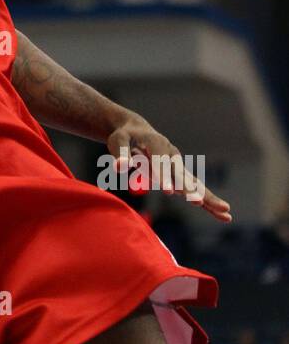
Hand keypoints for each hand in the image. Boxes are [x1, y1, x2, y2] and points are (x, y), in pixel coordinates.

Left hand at [106, 119, 231, 222]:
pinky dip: (207, 201)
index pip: (161, 162)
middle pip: (183, 174)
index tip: (170, 192)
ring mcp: (178, 165)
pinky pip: (195, 189)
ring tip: (225, 213)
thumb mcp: (118, 141)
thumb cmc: (125, 135)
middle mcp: (172, 154)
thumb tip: (119, 167)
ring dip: (209, 198)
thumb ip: (120, 154)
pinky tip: (221, 214)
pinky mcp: (179, 174)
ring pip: (195, 184)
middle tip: (198, 203)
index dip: (165, 176)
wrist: (137, 129)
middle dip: (190, 190)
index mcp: (157, 143)